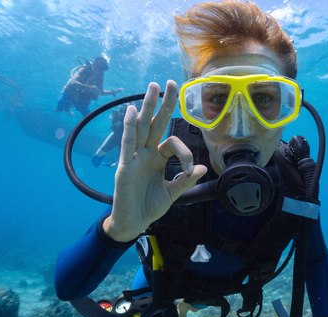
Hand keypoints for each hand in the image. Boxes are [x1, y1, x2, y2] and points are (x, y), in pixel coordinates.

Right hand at [103, 81, 206, 241]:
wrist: (133, 223)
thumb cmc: (149, 207)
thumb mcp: (172, 193)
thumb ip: (185, 181)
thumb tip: (203, 169)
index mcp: (158, 159)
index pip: (172, 143)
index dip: (185, 152)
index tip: (190, 170)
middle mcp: (146, 154)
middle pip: (156, 124)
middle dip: (163, 104)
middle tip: (170, 82)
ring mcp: (134, 158)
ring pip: (141, 127)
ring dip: (147, 107)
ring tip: (152, 87)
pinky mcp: (124, 166)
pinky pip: (127, 144)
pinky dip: (129, 128)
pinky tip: (132, 111)